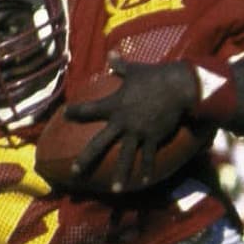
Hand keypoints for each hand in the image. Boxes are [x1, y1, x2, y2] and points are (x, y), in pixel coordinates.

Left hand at [64, 60, 199, 190]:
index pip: (89, 110)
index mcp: (114, 105)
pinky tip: (141, 182)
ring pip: (125, 157)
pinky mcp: (153, 137)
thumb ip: (120, 65)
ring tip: (114, 190)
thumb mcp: (135, 70)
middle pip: (99, 144)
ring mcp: (138, 132)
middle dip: (85, 159)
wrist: (178, 87)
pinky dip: (146, 170)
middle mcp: (123, 122)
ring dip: (119, 175)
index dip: (76, 112)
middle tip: (74, 172)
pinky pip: (148, 157)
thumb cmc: (155, 76)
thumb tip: (111, 53)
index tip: (66, 114)